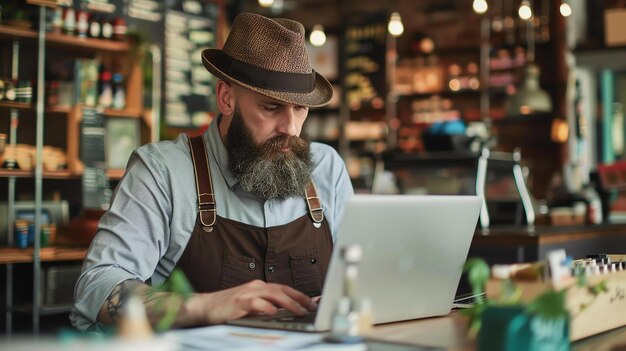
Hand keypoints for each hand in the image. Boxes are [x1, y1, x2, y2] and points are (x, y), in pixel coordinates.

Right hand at [186, 280, 316, 324]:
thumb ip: (267, 306)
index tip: (314, 302)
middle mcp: (256, 287)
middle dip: (299, 298)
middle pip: (282, 289)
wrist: (205, 307)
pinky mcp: (239, 302)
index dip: (300, 295)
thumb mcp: (251, 305)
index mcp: (260, 287)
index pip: (284, 289)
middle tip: (312, 307)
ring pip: (273, 294)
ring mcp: (247, 293)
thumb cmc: (228, 307)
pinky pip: (256, 303)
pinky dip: (266, 307)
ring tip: (300, 311)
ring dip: (289, 302)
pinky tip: (275, 312)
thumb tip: (286, 312)